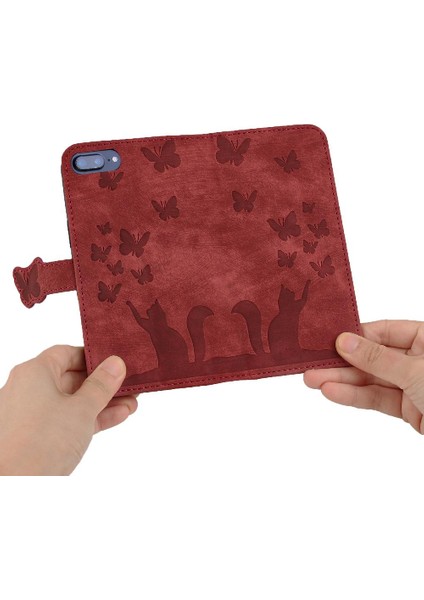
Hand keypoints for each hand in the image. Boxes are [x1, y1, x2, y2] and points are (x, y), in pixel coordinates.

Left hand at [0, 345, 137, 474]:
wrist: (12, 488)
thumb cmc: (40, 443)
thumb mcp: (82, 409)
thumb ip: (102, 385)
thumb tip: (115, 363)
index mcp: (34, 372)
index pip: (66, 353)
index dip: (93, 356)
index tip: (115, 362)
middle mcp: (28, 389)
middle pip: (71, 377)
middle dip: (104, 383)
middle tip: (130, 384)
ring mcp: (31, 414)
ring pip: (72, 401)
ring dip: (102, 403)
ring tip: (131, 404)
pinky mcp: (35, 436)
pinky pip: (67, 420)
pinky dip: (90, 418)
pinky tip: (117, 417)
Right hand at [304, 320, 423, 432]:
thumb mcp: (415, 370)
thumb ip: (378, 358)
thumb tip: (345, 342)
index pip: (384, 330)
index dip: (356, 336)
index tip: (329, 341)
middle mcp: (417, 358)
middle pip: (373, 357)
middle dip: (342, 362)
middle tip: (312, 364)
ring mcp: (411, 384)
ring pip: (371, 380)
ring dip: (342, 381)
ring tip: (313, 380)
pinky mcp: (407, 408)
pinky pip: (377, 398)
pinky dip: (355, 396)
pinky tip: (332, 392)